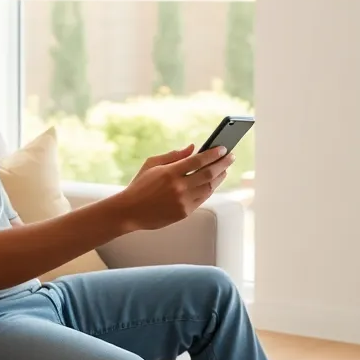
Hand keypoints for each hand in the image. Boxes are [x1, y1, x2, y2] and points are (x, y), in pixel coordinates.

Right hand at [114, 144, 234, 231]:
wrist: (129, 211)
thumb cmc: (140, 185)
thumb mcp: (152, 164)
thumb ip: (173, 155)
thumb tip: (193, 147)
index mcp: (170, 172)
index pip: (198, 160)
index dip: (213, 154)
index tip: (223, 148)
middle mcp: (178, 187)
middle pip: (208, 173)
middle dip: (222, 164)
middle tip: (231, 157)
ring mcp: (182, 201)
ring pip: (209, 187)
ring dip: (220, 177)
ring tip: (224, 169)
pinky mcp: (184, 212)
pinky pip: (203, 198)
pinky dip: (211, 189)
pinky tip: (214, 182)